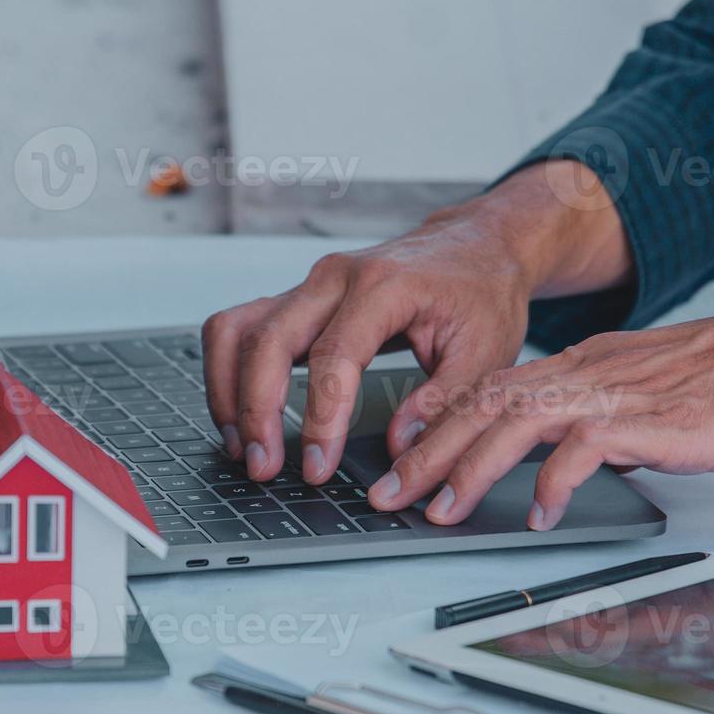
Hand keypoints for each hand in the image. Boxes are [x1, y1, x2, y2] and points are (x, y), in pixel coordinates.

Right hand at [201, 162, 632, 484]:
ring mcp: (308, 285)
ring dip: (228, 391)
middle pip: (267, 340)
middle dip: (256, 410)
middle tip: (263, 467)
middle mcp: (334, 278)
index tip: (318, 465)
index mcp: (384, 286)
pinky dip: (228, 372)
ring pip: (236, 329)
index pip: (334, 357)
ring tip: (242, 446)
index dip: (320, 418)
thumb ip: (443, 405)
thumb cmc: (482, 293)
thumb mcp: (486, 353)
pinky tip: (240, 416)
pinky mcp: (295, 299)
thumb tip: (399, 452)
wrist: (476, 246)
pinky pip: (238, 328)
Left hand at [369, 291, 713, 529]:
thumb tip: (563, 457)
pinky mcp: (652, 418)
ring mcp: (616, 392)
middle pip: (484, 406)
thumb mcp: (648, 394)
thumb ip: (600, 418)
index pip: (488, 390)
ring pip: (515, 422)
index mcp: (583, 364)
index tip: (401, 457)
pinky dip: (551, 482)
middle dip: (428, 452)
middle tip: (390, 493)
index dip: (437, 425)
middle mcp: (588, 371)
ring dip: (467, 469)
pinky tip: (535, 512)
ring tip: (437, 509)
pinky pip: (584, 450)